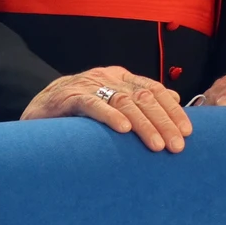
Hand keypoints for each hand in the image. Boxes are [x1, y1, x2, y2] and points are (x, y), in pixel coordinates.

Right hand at [21, 66, 192, 152]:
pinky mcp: (69, 97)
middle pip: (144, 97)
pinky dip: (110, 116)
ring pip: (123, 102)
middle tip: (177, 146)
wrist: (37, 108)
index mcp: (121, 78)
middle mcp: (108, 78)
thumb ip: (140, 100)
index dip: (173, 110)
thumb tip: (174, 98)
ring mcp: (89, 86)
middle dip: (164, 122)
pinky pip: (92, 104)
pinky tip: (123, 129)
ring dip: (144, 125)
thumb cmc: (80, 111)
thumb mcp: (112, 102)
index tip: (188, 132)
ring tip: (157, 145)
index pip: (155, 90)